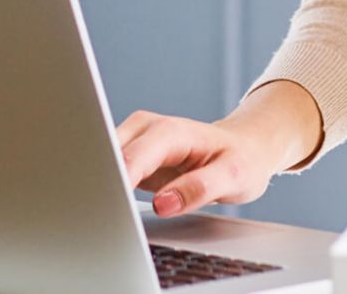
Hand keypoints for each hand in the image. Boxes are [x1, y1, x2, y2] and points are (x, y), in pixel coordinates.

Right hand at [115, 110, 292, 218]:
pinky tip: (111, 206)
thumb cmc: (241, 160)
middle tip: (103, 217)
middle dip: (102, 185)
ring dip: (100, 187)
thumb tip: (162, 204)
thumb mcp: (233, 177)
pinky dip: (106, 188)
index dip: (117, 183)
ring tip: (106, 213)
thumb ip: (199, 189)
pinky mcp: (130, 156)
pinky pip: (108, 171)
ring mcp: (135, 140)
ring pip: (101, 162)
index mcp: (170, 132)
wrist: (246, 147)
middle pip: (107, 157)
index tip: (110, 209)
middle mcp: (146, 130)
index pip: (131, 158)